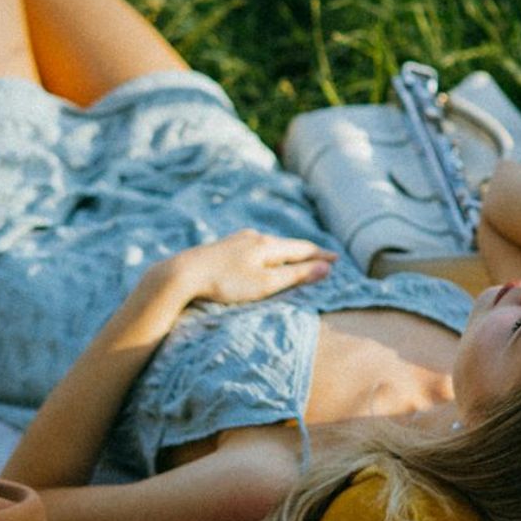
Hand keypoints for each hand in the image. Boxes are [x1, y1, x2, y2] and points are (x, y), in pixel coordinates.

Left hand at [167, 228, 336, 305]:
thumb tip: (326, 268)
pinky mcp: (224, 247)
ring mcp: (237, 240)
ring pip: (270, 245)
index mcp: (268, 245)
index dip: (321, 256)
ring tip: (296, 256)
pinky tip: (262, 257)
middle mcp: (255, 237)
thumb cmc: (226, 282)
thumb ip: (296, 275)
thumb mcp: (266, 283)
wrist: (183, 273)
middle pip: (287, 245)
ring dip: (287, 252)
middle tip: (322, 257)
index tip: (337, 259)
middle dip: (306, 252)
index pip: (302, 249)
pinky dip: (269, 254)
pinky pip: (255, 248)